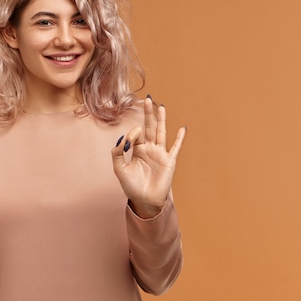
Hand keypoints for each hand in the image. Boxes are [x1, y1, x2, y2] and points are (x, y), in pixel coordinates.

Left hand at [112, 97, 185, 217]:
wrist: (144, 201)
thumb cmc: (131, 186)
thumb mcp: (119, 168)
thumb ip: (117, 152)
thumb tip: (124, 137)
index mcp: (137, 150)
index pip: (135, 134)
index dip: (132, 134)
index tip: (128, 141)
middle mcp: (149, 149)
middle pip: (149, 127)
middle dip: (148, 114)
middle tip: (148, 99)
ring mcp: (160, 154)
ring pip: (161, 133)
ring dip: (161, 120)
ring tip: (161, 107)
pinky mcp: (169, 161)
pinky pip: (175, 147)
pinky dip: (179, 138)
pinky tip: (182, 129)